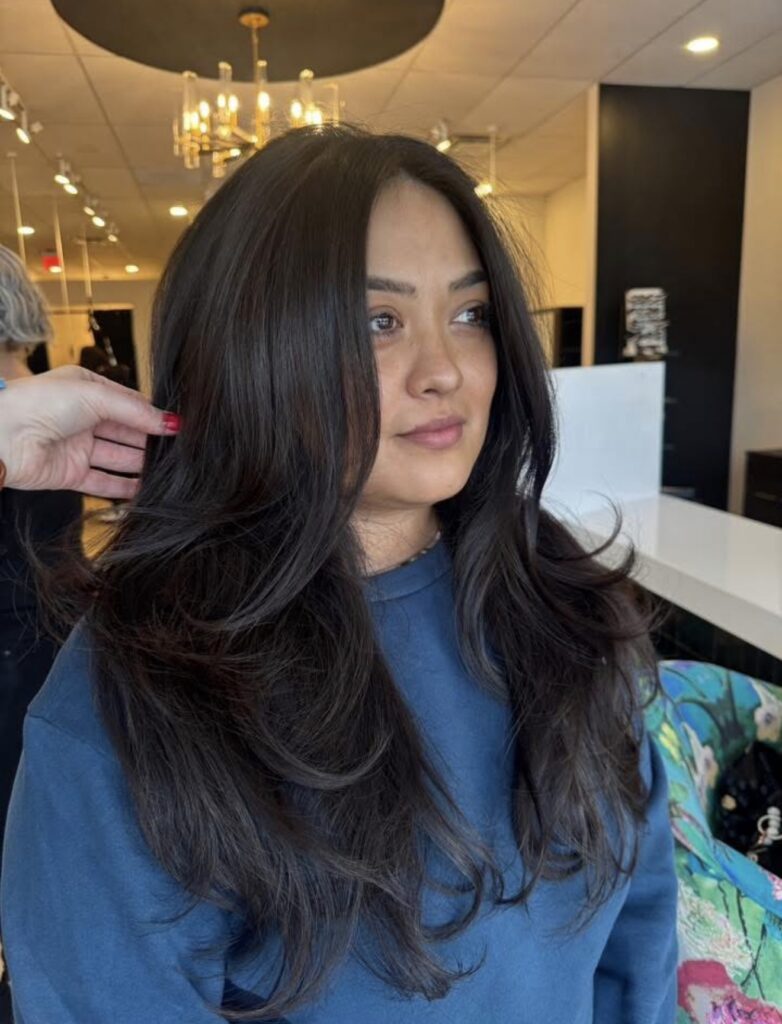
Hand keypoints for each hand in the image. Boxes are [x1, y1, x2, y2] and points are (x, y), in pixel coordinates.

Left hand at [0, 365, 179, 497]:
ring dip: (142, 464)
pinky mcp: (71, 474)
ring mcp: (78, 447)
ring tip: (169, 471)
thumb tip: (172, 422)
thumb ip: (137, 412)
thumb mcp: (96, 396)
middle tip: (180, 451)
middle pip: (127, 432)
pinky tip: (146, 489)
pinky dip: (125, 488)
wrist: (1, 436)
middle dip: (151, 441)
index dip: (154, 415)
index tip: (179, 427)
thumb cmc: (40, 403)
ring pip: (119, 457)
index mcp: (88, 390)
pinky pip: (104, 482)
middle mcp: (84, 418)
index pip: (130, 404)